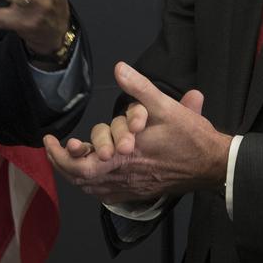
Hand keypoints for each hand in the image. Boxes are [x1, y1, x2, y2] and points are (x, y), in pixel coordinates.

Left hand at [44, 62, 231, 203]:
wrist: (213, 165)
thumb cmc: (191, 137)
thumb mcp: (166, 106)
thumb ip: (140, 88)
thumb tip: (119, 68)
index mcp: (125, 156)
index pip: (79, 164)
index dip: (59, 155)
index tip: (49, 140)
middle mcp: (124, 175)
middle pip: (79, 179)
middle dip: (62, 163)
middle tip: (54, 147)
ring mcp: (131, 187)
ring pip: (91, 188)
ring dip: (75, 173)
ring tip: (68, 156)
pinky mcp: (139, 192)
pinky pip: (106, 194)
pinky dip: (92, 185)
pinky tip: (92, 174)